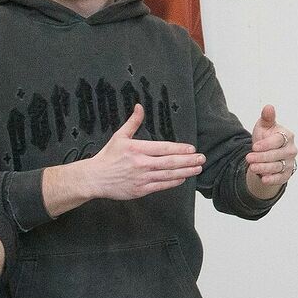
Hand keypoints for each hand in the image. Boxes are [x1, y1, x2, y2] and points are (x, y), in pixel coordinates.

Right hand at [81, 104, 206, 200]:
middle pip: (170, 162)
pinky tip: (183, 178)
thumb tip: (139, 106)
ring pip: (168, 175)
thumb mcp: (119, 136)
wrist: (95, 178)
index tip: (192, 148)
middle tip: (202, 158)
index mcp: (137, 149)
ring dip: (185, 171)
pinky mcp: (141, 190)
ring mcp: (142, 178)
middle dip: (188, 160)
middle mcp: (141, 163)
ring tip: (198, 169)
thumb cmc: (107, 157)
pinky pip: (161, 185)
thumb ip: (133, 122)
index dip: (179, 149)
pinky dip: (173, 182)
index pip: (163, 148)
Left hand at [245, 105, 296, 194]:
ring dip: (264, 168)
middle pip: (277, 155)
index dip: (267, 144)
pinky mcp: (287, 174)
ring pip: (277, 167)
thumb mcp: (265, 126)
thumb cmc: (266, 137)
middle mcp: (291, 150)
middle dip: (262, 157)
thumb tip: (269, 107)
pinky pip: (280, 178)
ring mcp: (290, 163)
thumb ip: (267, 117)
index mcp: (287, 136)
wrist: (267, 154)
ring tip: (252, 167)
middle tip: (249, 158)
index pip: (279, 140)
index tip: (255, 147)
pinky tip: (263, 179)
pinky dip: (272, 179)